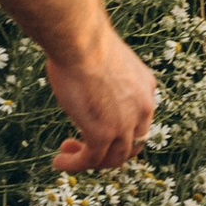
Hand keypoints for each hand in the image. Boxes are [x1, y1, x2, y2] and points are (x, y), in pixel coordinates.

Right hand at [45, 23, 157, 172]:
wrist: (80, 40)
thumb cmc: (84, 40)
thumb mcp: (104, 59)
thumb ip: (104, 75)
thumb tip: (87, 76)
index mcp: (146, 87)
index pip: (139, 121)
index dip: (119, 131)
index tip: (93, 124)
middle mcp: (143, 108)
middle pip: (130, 145)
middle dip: (106, 150)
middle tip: (80, 145)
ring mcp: (125, 124)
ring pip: (112, 158)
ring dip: (89, 161)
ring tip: (66, 157)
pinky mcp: (103, 134)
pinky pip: (90, 160)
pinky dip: (74, 165)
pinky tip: (59, 163)